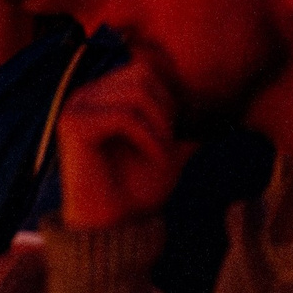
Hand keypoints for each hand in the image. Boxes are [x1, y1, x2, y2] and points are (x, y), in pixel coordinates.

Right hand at [57, 62, 192, 231]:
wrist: (112, 226)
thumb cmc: (137, 189)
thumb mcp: (169, 148)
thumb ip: (184, 125)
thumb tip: (218, 111)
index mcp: (102, 96)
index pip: (144, 67)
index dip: (170, 94)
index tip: (175, 131)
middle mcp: (85, 96)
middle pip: (142, 73)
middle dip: (167, 107)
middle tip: (171, 142)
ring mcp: (76, 108)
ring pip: (136, 92)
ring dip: (161, 125)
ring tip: (164, 152)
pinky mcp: (74, 126)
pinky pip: (124, 116)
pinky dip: (150, 138)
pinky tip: (157, 158)